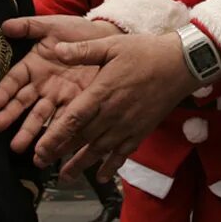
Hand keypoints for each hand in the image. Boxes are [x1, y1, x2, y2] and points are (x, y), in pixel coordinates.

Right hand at [0, 16, 120, 151]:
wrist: (107, 40)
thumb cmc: (77, 32)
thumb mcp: (53, 26)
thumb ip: (29, 26)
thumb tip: (4, 25)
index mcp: (33, 66)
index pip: (14, 80)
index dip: (4, 90)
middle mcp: (42, 85)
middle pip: (23, 102)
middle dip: (11, 115)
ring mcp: (57, 97)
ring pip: (40, 116)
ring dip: (28, 131)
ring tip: (18, 146)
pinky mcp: (76, 106)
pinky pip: (64, 121)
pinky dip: (56, 134)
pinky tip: (48, 147)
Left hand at [33, 32, 204, 180]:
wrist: (181, 64)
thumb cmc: (145, 52)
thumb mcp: (112, 45)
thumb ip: (83, 50)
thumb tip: (56, 50)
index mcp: (102, 93)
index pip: (73, 120)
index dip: (54, 138)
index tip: (39, 151)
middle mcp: (112, 114)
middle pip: (81, 139)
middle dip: (59, 153)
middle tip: (40, 163)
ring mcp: (127, 125)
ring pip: (99, 150)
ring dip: (80, 164)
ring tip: (64, 176)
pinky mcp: (141, 130)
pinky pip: (123, 153)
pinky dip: (111, 166)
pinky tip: (101, 175)